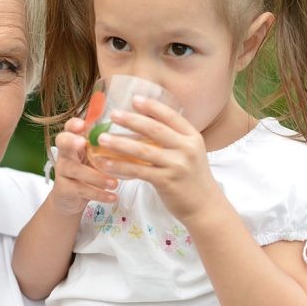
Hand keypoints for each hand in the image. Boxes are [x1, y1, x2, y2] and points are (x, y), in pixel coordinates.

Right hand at [49, 117, 118, 215]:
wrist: (71, 199)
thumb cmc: (88, 171)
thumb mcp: (94, 156)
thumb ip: (106, 146)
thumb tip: (136, 135)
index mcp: (74, 141)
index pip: (70, 127)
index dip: (74, 124)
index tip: (83, 124)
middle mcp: (65, 153)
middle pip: (63, 142)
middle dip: (71, 141)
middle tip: (82, 143)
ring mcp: (63, 170)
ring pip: (76, 169)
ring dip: (96, 176)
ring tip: (114, 183)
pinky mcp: (64, 188)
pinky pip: (82, 189)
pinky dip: (99, 194)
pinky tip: (113, 197)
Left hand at [94, 96, 220, 224]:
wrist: (205, 207)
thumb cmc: (192, 177)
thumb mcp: (189, 152)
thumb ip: (172, 138)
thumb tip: (143, 122)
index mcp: (192, 137)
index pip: (171, 116)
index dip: (152, 106)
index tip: (134, 98)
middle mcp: (186, 148)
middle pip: (155, 129)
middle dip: (131, 120)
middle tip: (112, 114)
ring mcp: (177, 165)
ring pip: (143, 150)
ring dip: (120, 143)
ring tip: (102, 138)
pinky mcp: (166, 182)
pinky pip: (138, 171)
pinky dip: (120, 166)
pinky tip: (106, 163)